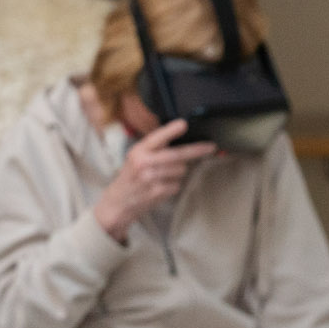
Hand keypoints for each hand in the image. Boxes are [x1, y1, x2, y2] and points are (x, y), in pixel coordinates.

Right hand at [94, 118, 214, 242]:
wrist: (118, 203)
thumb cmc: (130, 177)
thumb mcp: (135, 157)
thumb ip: (154, 147)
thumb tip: (180, 135)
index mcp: (138, 151)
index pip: (156, 138)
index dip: (170, 131)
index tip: (183, 124)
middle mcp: (143, 163)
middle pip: (177, 155)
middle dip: (197, 151)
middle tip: (211, 147)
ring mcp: (150, 179)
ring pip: (180, 170)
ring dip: (177, 173)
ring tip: (162, 177)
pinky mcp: (157, 192)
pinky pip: (177, 184)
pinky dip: (172, 186)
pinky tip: (160, 188)